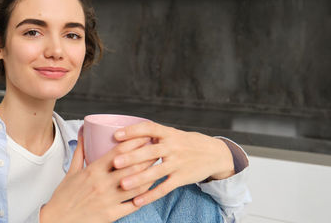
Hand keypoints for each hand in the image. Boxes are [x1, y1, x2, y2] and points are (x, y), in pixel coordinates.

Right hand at [39, 134, 153, 222]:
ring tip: (157, 168)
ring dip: (150, 175)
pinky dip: (144, 197)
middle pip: (132, 166)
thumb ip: (81, 152)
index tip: (145, 136)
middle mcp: (103, 183)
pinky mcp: (112, 214)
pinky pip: (133, 204)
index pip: (119, 152)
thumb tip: (84, 132)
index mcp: (93, 171)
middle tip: (157, 150)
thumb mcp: (71, 172)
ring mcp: (108, 200)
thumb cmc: (64, 196)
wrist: (58, 221)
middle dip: (148, 156)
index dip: (134, 142)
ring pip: (137, 185)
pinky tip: (150, 190)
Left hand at [112, 122, 234, 206]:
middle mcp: (173, 147)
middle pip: (150, 152)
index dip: (132, 131)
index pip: (149, 128)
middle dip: (132, 157)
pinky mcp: (182, 178)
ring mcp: (178, 163)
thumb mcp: (174, 134)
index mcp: (169, 133)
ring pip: (156, 172)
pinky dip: (151, 195)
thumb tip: (127, 135)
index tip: (116, 135)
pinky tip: (137, 201)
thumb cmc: (187, 143)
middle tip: (115, 162)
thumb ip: (155, 135)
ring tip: (123, 184)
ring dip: (139, 179)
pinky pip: (164, 188)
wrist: (215, 154)